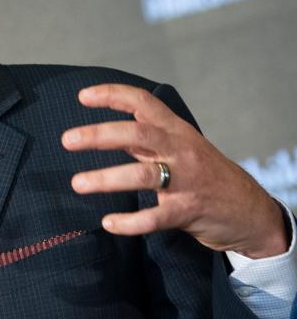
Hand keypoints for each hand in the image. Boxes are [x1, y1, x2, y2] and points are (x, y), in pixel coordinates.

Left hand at [61, 84, 286, 258]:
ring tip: (77, 183)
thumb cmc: (204, 175)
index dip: (113, 95)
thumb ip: (144, 140)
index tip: (82, 96)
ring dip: (107, 178)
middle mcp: (180, 150)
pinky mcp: (188, 211)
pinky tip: (109, 222)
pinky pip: (155, 217)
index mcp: (175, 130)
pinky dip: (130, 221)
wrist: (250, 211)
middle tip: (66, 139)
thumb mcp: (179, 147)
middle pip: (137, 135)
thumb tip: (101, 133)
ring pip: (143, 175)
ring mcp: (186, 181)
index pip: (143, 103)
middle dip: (99, 135)